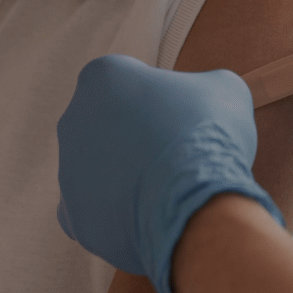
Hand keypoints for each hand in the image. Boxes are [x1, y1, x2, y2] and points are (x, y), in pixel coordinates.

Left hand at [56, 54, 283, 292]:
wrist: (196, 204)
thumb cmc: (207, 136)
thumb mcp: (224, 88)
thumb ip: (200, 85)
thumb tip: (199, 100)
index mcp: (102, 77)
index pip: (129, 79)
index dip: (160, 97)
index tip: (182, 116)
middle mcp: (73, 119)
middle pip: (107, 123)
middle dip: (136, 135)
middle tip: (175, 151)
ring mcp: (68, 170)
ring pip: (99, 168)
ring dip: (127, 173)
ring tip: (167, 187)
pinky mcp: (74, 215)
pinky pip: (95, 208)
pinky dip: (118, 211)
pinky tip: (148, 212)